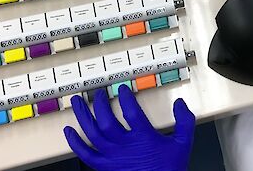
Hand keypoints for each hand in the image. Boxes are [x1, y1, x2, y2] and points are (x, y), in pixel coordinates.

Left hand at [64, 85, 195, 170]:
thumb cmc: (169, 170)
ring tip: (78, 102)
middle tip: (99, 94)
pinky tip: (69, 131)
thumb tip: (180, 104)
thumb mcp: (183, 144)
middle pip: (106, 120)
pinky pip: (85, 154)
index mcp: (143, 137)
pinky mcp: (104, 167)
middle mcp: (124, 146)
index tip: (122, 89)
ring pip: (92, 133)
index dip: (125, 97)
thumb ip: (184, 122)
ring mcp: (112, 157)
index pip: (130, 111)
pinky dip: (75, 142)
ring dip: (83, 116)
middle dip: (101, 103)